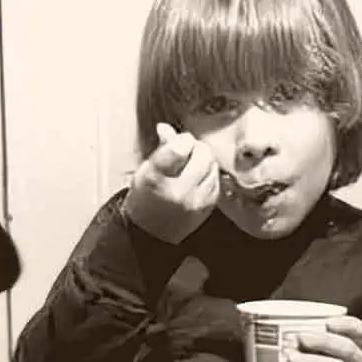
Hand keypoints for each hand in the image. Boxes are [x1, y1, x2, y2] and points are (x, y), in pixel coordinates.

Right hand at [121, 122, 219, 243]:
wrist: (151, 233)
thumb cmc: (145, 199)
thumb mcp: (145, 171)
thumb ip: (161, 149)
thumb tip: (167, 128)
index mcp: (157, 178)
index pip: (179, 148)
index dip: (182, 140)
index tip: (179, 141)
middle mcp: (179, 191)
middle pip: (203, 154)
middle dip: (196, 148)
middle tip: (187, 152)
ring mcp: (197, 200)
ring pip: (213, 166)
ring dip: (204, 161)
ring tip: (190, 167)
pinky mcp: (209, 206)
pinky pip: (217, 180)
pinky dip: (209, 175)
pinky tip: (197, 179)